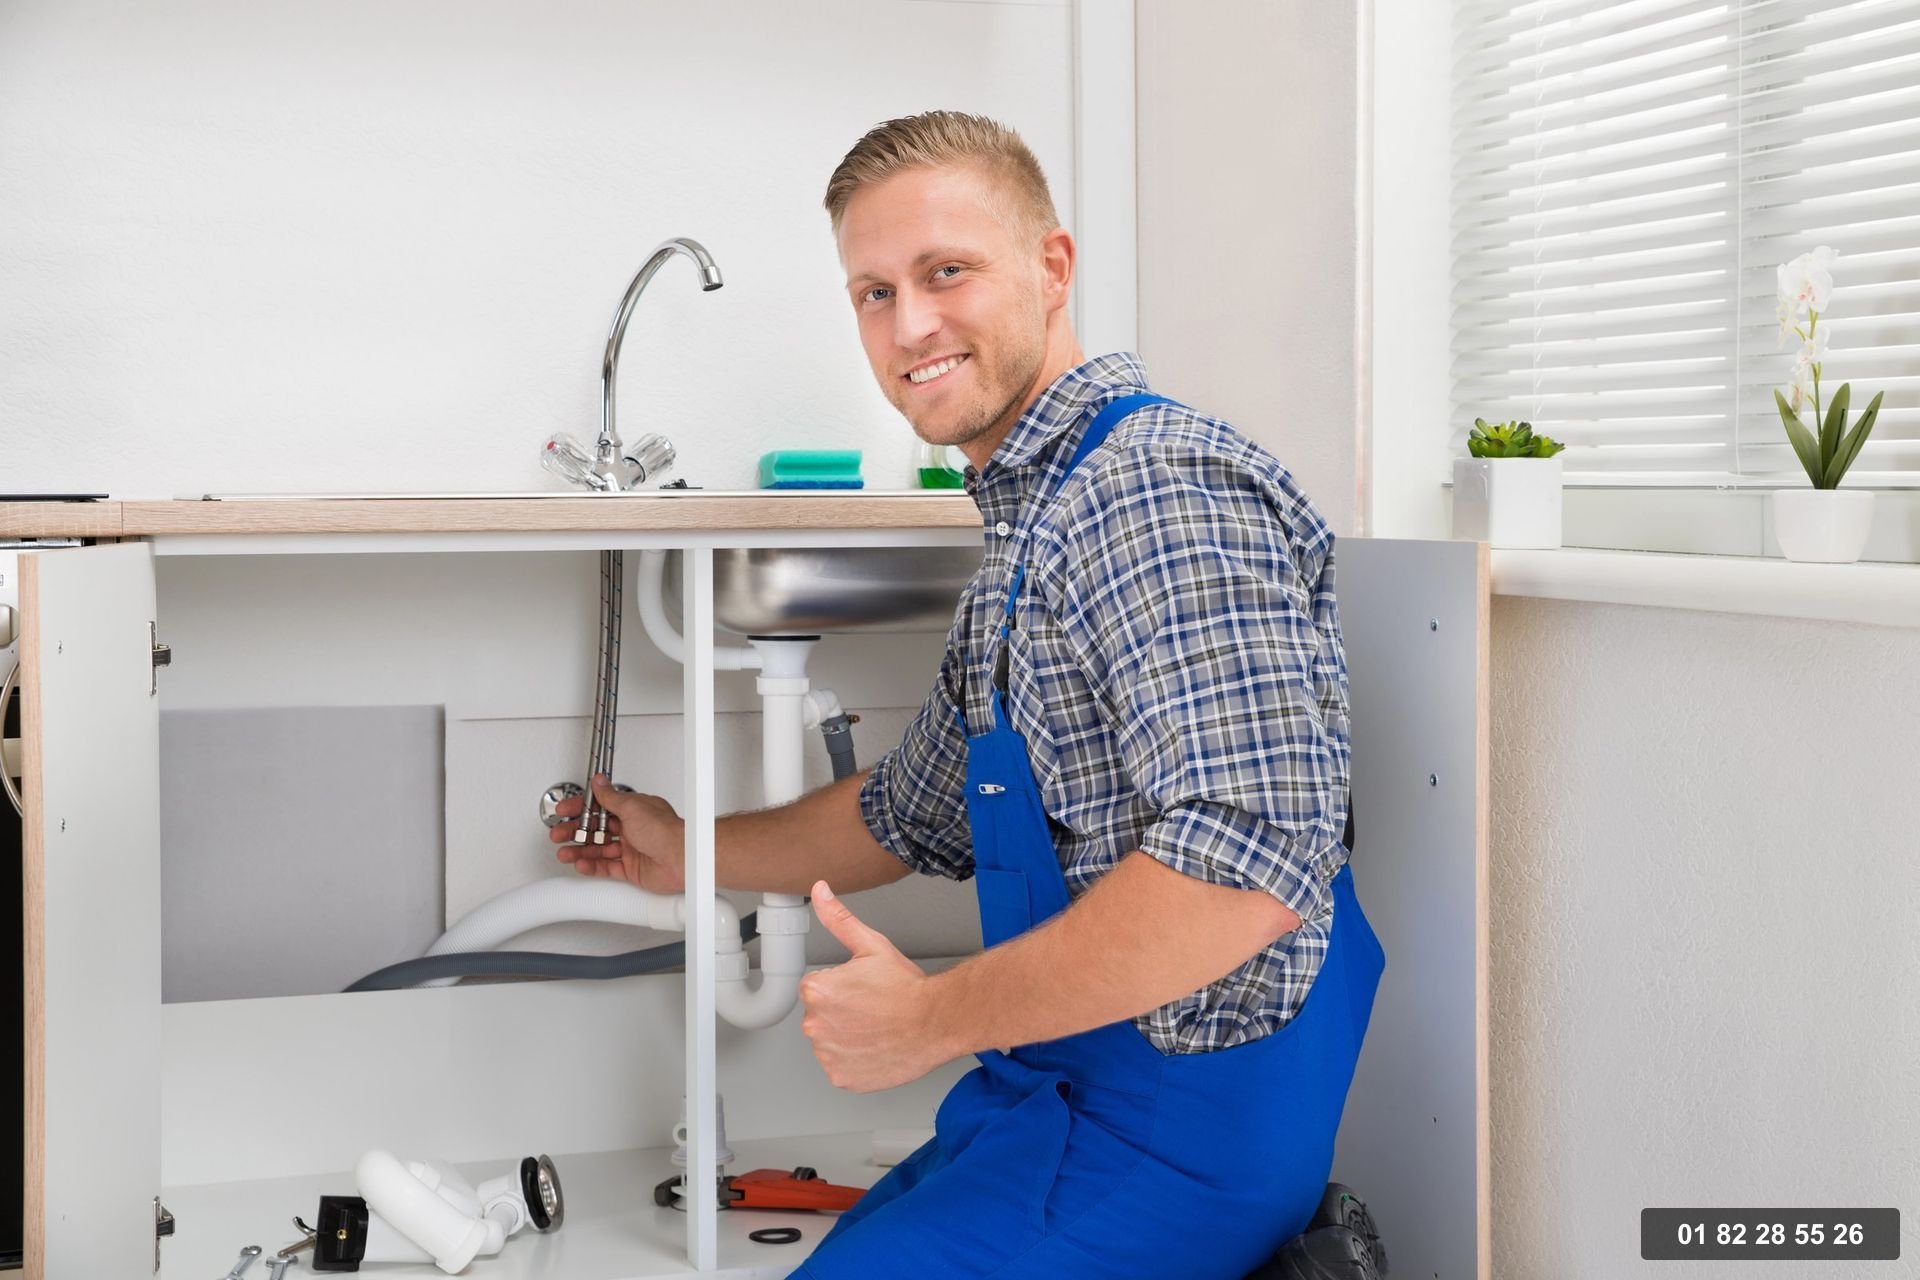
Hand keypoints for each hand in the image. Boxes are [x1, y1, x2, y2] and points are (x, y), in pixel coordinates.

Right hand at [548, 775, 686, 893]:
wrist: (682, 858)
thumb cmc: (665, 831)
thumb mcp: (632, 806)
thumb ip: (611, 796)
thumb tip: (599, 781)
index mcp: (633, 810)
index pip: (601, 807)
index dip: (581, 809)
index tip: (564, 811)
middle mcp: (632, 829)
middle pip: (596, 829)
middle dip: (575, 832)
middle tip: (559, 835)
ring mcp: (631, 849)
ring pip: (599, 849)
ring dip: (580, 850)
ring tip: (564, 852)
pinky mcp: (631, 869)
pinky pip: (606, 867)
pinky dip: (592, 866)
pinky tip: (581, 864)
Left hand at [798, 882, 947, 1092]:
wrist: (937, 1022)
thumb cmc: (908, 988)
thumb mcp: (871, 945)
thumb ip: (838, 918)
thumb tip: (819, 891)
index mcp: (816, 991)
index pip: (817, 988)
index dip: (843, 987)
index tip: (864, 990)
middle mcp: (815, 1025)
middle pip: (821, 1016)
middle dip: (842, 1012)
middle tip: (873, 1009)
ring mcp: (828, 1055)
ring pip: (831, 1042)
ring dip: (848, 1037)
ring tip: (877, 1028)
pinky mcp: (842, 1078)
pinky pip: (841, 1067)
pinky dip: (855, 1061)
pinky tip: (876, 1048)